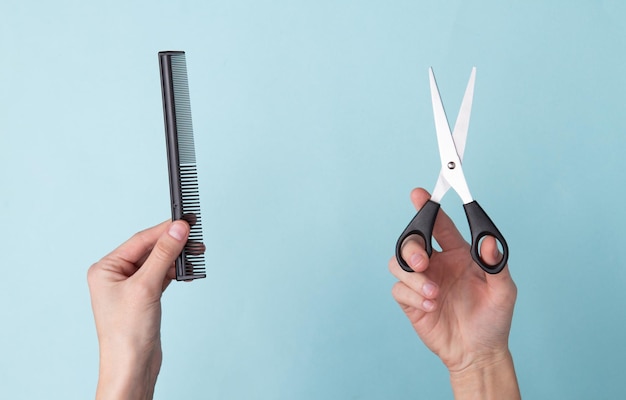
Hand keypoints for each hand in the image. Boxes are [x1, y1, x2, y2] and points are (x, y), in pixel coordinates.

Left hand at [87, 220, 193, 399]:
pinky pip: (162, 276)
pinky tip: (188, 272)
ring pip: (158, 263)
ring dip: (177, 259)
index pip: (140, 240)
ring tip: (196, 254)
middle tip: (196, 237)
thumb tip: (177, 230)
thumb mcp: (146, 287)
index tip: (186, 222)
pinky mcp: (144, 298)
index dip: (164, 230)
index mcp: (106, 268)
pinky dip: (176, 272)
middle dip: (174, 245)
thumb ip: (163, 255)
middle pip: (150, 250)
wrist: (131, 367)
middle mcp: (116, 275)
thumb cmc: (126, 333)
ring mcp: (130, 287)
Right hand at [389, 188, 519, 398]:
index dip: (427, 207)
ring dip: (414, 277)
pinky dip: (413, 295)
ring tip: (434, 294)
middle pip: (411, 241)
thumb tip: (488, 240)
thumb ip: (496, 264)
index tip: (419, 194)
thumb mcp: (503, 291)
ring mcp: (421, 281)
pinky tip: (431, 306)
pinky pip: (399, 289)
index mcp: (457, 253)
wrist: (478, 352)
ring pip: (399, 263)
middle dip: (412, 247)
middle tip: (424, 262)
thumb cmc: (493, 319)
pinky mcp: (411, 301)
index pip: (438, 224)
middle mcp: (437, 263)